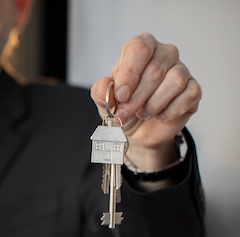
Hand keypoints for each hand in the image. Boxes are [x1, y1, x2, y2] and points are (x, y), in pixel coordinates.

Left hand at [91, 33, 201, 170]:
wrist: (137, 129)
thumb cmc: (122, 106)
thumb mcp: (104, 99)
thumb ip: (101, 90)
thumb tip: (105, 86)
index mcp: (141, 49)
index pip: (140, 48)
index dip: (129, 73)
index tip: (121, 95)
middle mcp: (164, 54)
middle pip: (155, 70)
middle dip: (136, 98)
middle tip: (125, 113)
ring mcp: (181, 70)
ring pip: (174, 81)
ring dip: (154, 104)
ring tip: (143, 113)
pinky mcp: (193, 89)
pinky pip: (189, 95)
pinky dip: (171, 110)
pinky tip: (159, 116)